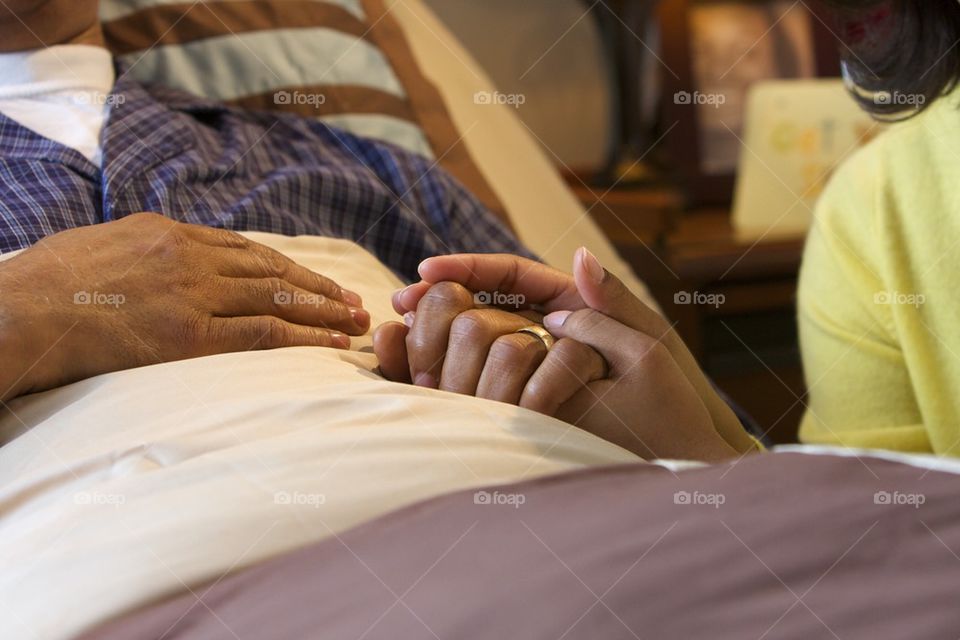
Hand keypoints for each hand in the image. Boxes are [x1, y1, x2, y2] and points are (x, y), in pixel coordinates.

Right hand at [0, 213, 368, 400]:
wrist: (17, 310)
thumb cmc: (45, 283)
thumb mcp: (100, 246)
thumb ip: (142, 250)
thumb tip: (161, 261)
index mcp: (167, 231)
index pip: (245, 248)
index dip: (286, 267)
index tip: (312, 279)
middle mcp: (190, 256)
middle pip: (272, 270)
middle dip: (318, 287)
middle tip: (353, 299)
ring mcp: (193, 293)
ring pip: (277, 298)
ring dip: (322, 311)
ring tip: (355, 321)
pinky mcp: (190, 333)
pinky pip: (262, 333)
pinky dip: (303, 338)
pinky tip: (331, 343)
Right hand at [393, 249, 757, 457]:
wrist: (676, 443)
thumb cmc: (668, 390)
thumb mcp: (645, 341)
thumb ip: (612, 301)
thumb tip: (579, 256)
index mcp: (569, 304)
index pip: (512, 274)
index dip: (469, 267)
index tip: (429, 269)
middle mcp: (546, 327)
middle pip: (485, 300)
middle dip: (442, 296)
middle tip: (402, 300)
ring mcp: (534, 362)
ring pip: (477, 336)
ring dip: (438, 331)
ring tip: (400, 331)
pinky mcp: (526, 395)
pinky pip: (485, 376)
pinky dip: (453, 370)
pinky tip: (422, 373)